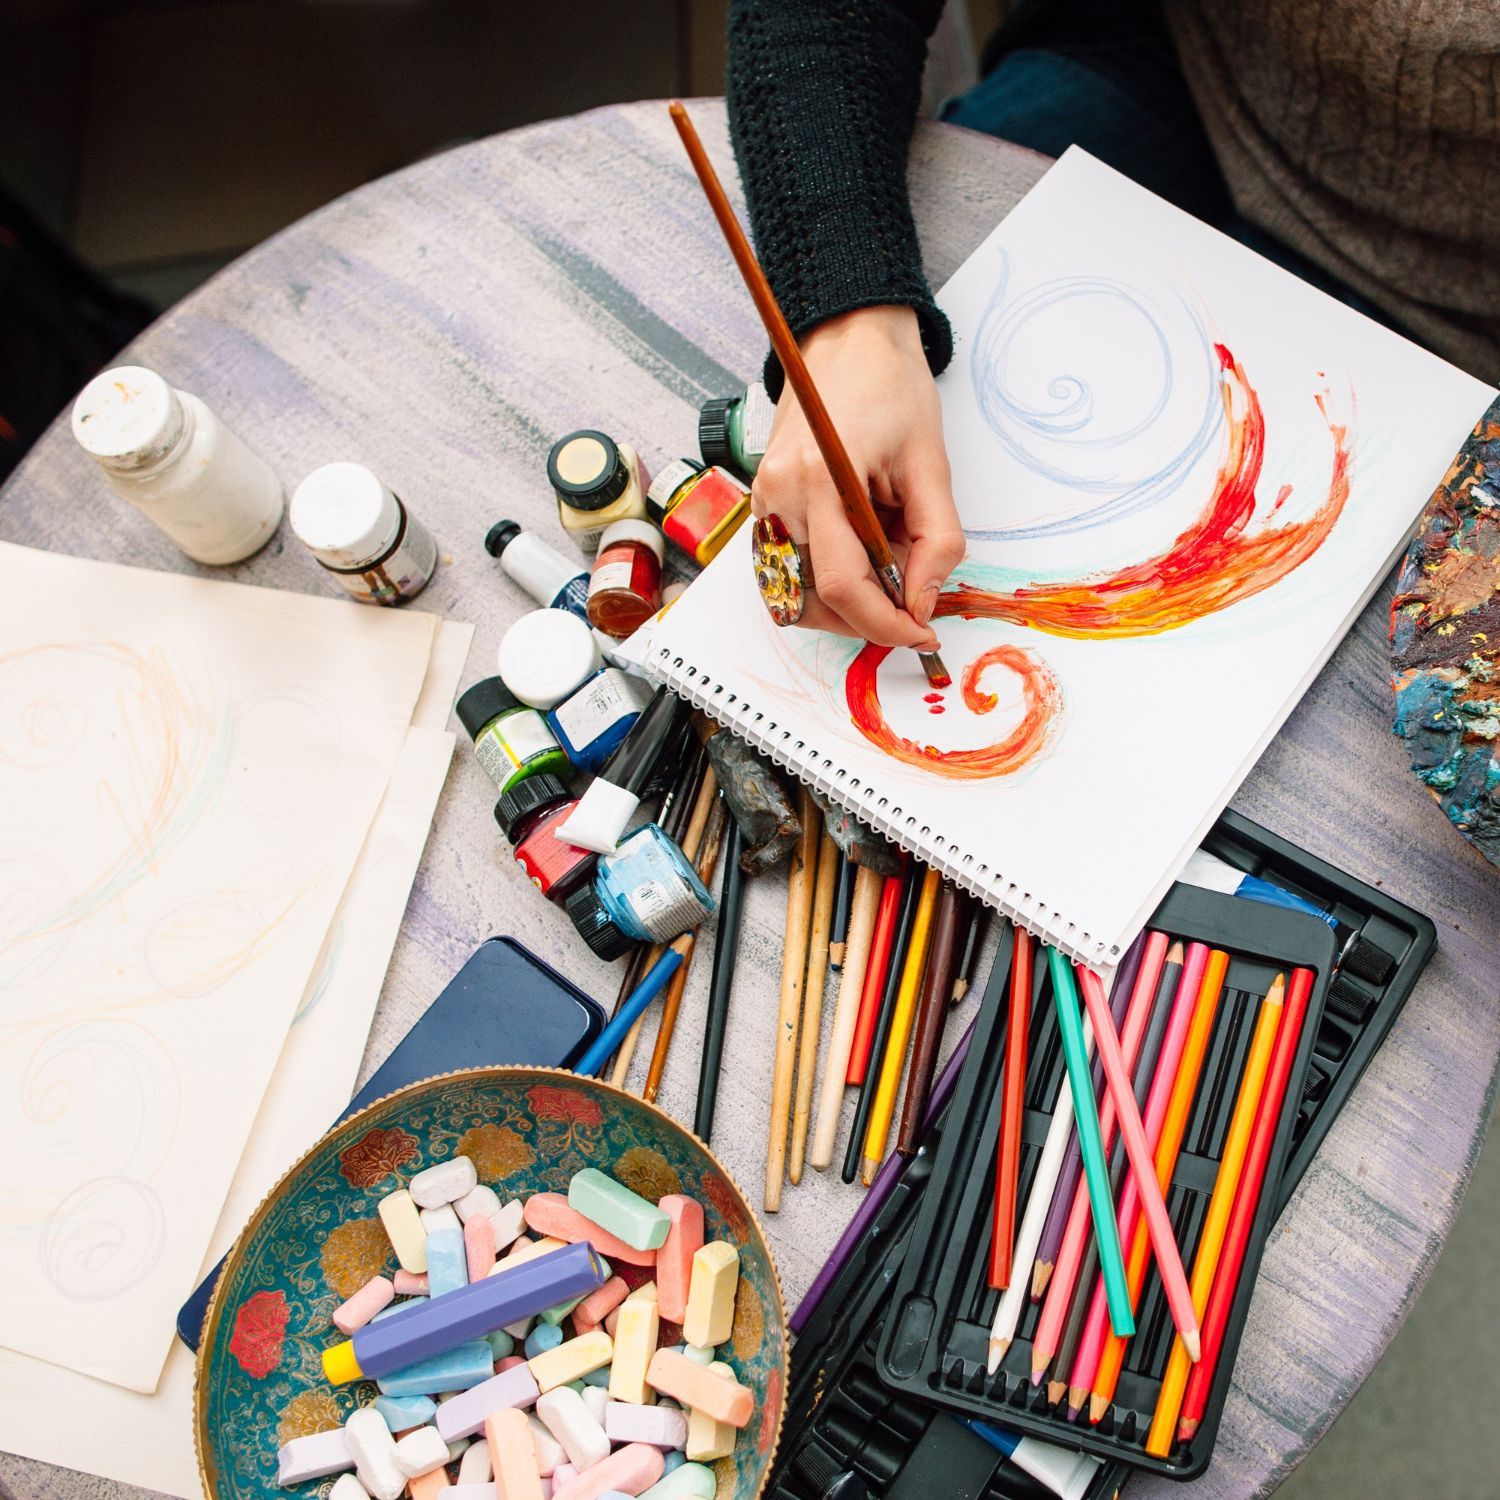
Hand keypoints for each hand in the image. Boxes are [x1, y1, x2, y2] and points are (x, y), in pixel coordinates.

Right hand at [751, 304, 963, 649]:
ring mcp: (764, 501)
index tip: (921, 632)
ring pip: (793, 592)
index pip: (843, 586)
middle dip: (864, 620)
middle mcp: (779, 495)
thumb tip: (924, 601)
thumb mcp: (931, 465)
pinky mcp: (763, 503)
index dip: (885, 623)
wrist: (849, 338)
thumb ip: (936, 540)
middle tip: (910, 610)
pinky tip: (858, 562)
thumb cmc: (890, 386)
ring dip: (841, 605)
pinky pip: (785, 568)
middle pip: (812, 599)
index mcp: (819, 479)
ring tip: (885, 574)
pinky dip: (822, 583)